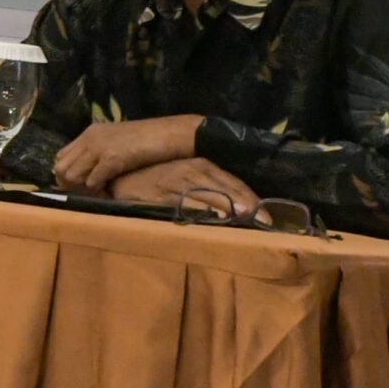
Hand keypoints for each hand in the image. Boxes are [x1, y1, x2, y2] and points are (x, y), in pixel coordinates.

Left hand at [53, 115, 203, 194]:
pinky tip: (106, 192)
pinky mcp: (113, 157)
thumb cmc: (147, 140)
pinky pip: (92, 179)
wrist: (169, 133)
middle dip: (69, 185)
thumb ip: (100, 154)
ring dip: (82, 188)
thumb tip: (88, 176)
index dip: (65, 174)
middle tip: (85, 194)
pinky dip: (96, 189)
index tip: (77, 187)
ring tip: (97, 194)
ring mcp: (100, 147)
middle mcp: (90, 138)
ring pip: (72, 174)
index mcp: (89, 133)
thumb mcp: (116, 143)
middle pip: (61, 166)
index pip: (61, 156)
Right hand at [108, 157, 261, 215]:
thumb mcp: (185, 178)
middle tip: (265, 221)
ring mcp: (175, 182)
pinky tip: (212, 217)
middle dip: (245, 204)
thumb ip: (210, 190)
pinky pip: (182, 202)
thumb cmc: (156, 177)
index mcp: (200, 165)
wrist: (118, 174)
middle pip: (224, 188)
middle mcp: (191, 170)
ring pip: (207, 193)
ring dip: (226, 205)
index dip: (252, 199)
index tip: (271, 219)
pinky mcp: (159, 194)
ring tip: (245, 218)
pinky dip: (198, 209)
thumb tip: (241, 210)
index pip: (233, 182)